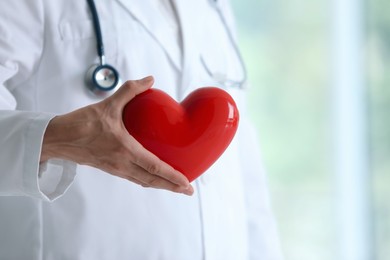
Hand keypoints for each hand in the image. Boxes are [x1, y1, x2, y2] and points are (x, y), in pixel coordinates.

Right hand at [41, 76, 193, 195]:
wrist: (57, 139)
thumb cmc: (81, 123)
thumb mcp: (108, 104)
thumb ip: (130, 90)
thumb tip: (150, 79)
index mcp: (124, 149)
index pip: (154, 167)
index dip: (173, 176)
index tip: (187, 184)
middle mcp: (122, 163)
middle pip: (152, 181)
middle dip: (172, 187)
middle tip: (188, 191)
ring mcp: (116, 169)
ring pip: (143, 182)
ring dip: (161, 186)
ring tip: (176, 187)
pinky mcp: (110, 169)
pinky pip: (134, 178)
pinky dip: (148, 180)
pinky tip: (153, 177)